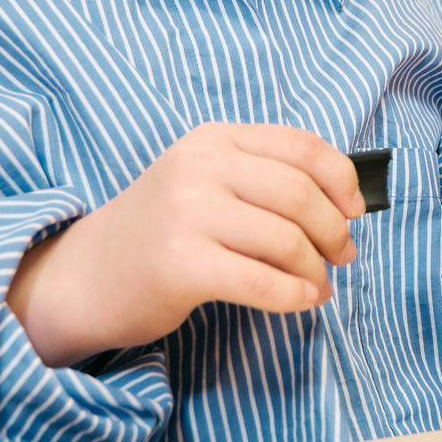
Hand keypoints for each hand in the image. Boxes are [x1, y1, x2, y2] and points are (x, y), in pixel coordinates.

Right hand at [7, 122, 363, 366]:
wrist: (86, 277)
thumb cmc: (162, 232)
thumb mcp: (206, 182)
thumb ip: (264, 178)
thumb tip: (348, 201)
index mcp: (213, 139)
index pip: (301, 146)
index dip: (342, 179)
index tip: (356, 210)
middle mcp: (199, 168)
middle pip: (300, 193)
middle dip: (334, 229)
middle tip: (343, 255)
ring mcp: (187, 214)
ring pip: (286, 239)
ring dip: (316, 268)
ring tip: (319, 284)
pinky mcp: (181, 265)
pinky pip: (263, 281)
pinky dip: (295, 296)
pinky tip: (303, 302)